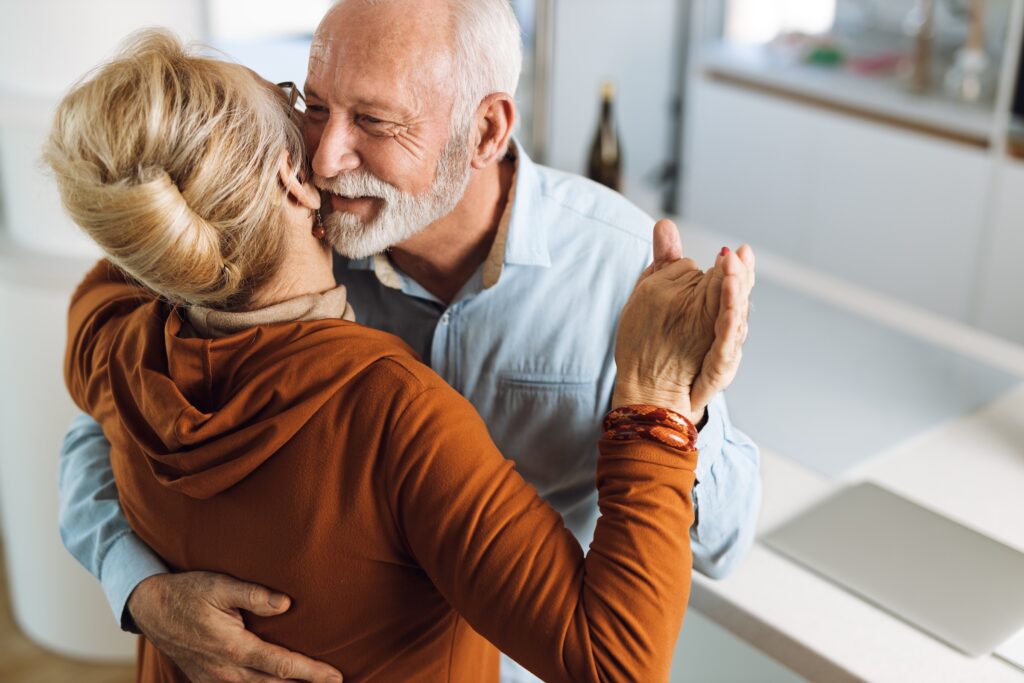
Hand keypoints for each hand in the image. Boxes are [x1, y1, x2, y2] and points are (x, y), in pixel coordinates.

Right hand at [127, 572, 342, 682]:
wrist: (149, 608)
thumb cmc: (188, 592)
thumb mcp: (220, 585)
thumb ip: (254, 595)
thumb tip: (287, 604)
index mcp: (234, 647)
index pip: (282, 665)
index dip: (311, 673)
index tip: (336, 677)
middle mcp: (225, 670)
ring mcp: (214, 679)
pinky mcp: (206, 680)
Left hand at [612, 220, 754, 422]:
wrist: (657, 391)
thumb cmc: (664, 343)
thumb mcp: (662, 295)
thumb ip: (668, 262)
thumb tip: (663, 223)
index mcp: (717, 310)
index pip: (733, 285)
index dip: (737, 270)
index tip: (738, 251)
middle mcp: (725, 330)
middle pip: (740, 299)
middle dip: (741, 278)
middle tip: (740, 254)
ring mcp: (723, 349)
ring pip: (736, 320)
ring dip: (737, 295)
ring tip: (734, 270)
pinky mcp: (716, 368)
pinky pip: (726, 346)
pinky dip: (729, 325)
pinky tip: (729, 306)